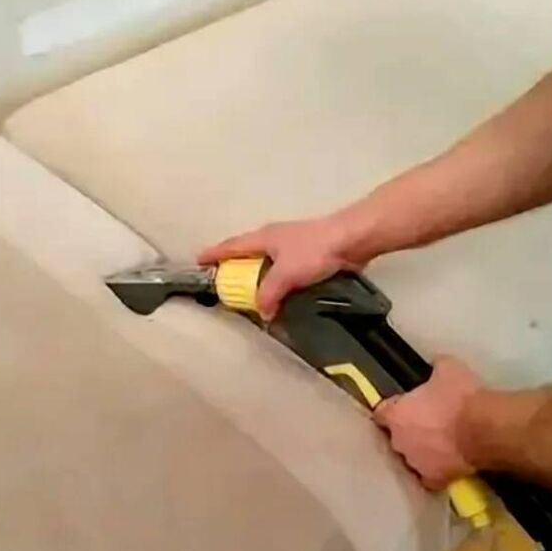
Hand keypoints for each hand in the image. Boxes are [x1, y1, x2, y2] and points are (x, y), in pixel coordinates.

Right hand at [197, 215, 361, 319]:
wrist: (353, 239)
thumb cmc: (315, 251)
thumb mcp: (285, 274)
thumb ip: (269, 293)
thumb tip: (262, 313)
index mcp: (263, 237)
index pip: (231, 245)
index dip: (214, 254)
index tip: (198, 261)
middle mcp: (274, 238)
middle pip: (247, 252)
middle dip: (234, 265)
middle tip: (224, 283)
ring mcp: (292, 245)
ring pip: (267, 261)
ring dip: (257, 275)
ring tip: (251, 294)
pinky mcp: (309, 255)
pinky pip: (284, 269)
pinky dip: (277, 281)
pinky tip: (280, 294)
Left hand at [372, 357, 482, 489]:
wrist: (484, 429)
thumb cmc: (461, 397)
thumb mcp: (447, 368)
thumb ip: (434, 368)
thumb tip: (433, 365)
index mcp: (395, 416)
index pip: (381, 413)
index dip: (391, 409)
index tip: (401, 406)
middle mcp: (399, 442)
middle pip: (396, 436)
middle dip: (408, 430)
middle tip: (427, 422)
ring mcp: (415, 463)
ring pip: (412, 457)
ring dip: (421, 451)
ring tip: (440, 444)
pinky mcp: (434, 479)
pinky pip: (429, 477)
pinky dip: (435, 472)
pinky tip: (446, 466)